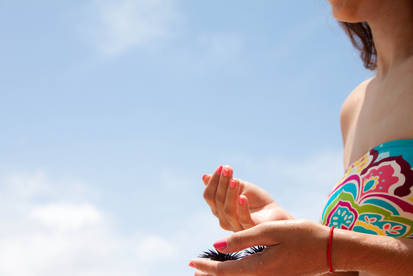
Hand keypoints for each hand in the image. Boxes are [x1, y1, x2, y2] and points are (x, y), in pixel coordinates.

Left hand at [189, 219, 329, 275]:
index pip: (225, 271)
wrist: (331, 249)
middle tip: (193, 269)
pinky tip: (231, 265)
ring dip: (221, 273)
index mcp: (260, 267)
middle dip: (210, 274)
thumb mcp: (271, 231)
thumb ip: (243, 239)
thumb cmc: (302, 235)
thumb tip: (217, 245)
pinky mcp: (277, 275)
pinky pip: (249, 275)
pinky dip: (235, 271)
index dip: (206, 267)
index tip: (191, 262)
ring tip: (206, 269)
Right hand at [202, 165, 292, 231]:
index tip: (221, 167)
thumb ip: (224, 184)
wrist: (275, 213)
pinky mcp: (252, 231)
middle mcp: (224, 220)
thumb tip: (204, 176)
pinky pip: (243, 220)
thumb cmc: (256, 201)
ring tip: (235, 180)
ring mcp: (236, 227)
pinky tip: (243, 197)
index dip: (213, 181)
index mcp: (219, 210)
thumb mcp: (239, 188)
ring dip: (230, 193)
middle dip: (222, 183)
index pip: (209, 196)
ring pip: (227, 210)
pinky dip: (242, 208)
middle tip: (228, 169)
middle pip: (217, 201)